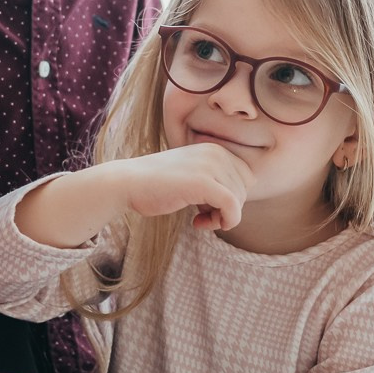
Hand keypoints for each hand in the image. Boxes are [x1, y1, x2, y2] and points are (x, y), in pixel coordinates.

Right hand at [105, 143, 251, 231]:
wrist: (127, 182)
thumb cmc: (156, 184)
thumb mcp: (191, 175)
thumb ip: (214, 181)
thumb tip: (238, 203)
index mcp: (215, 148)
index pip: (246, 177)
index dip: (232, 197)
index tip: (210, 208)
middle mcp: (216, 152)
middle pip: (244, 190)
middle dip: (227, 208)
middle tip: (203, 216)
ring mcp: (210, 166)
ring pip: (239, 201)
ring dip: (221, 217)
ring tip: (198, 218)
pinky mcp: (203, 182)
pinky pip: (232, 207)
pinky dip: (224, 222)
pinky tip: (198, 223)